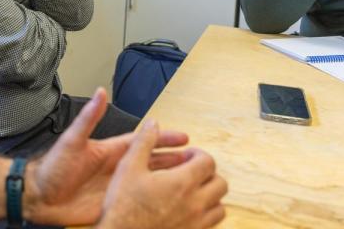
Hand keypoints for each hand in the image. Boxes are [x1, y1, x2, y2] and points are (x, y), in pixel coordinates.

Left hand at [24, 89, 194, 226]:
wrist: (39, 197)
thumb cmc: (53, 168)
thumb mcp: (72, 140)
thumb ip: (89, 118)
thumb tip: (100, 92)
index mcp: (111, 151)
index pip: (144, 143)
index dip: (164, 140)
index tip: (185, 137)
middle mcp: (118, 169)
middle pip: (153, 163)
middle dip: (176, 162)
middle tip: (198, 161)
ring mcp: (117, 188)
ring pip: (150, 184)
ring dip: (169, 182)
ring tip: (191, 182)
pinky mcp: (113, 206)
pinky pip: (138, 204)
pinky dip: (155, 204)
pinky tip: (170, 206)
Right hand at [96, 120, 227, 228]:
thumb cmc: (123, 207)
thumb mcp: (128, 168)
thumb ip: (144, 143)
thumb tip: (152, 124)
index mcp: (182, 183)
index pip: (208, 162)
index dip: (198, 155)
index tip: (187, 156)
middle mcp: (195, 204)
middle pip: (220, 184)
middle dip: (208, 174)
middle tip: (191, 173)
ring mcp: (196, 224)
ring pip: (220, 207)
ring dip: (210, 197)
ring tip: (193, 193)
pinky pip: (211, 226)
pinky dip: (205, 216)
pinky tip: (188, 212)